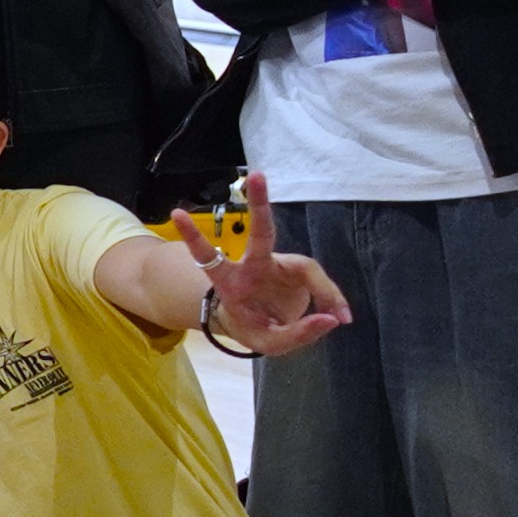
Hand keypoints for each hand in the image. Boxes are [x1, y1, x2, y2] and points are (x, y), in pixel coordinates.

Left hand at [181, 172, 355, 356]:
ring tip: (341, 315)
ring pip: (306, 268)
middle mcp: (255, 266)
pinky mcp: (300, 270)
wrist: (265, 324)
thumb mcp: (268, 341)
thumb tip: (332, 319)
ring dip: (325, 290)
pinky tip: (341, 315)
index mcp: (231, 282)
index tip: (175, 214)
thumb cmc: (255, 326)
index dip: (194, 237)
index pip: (209, 257)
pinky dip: (333, 301)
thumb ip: (296, 333)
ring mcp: (280, 265)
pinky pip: (320, 285)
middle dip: (260, 203)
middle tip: (257, 175)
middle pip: (261, 233)